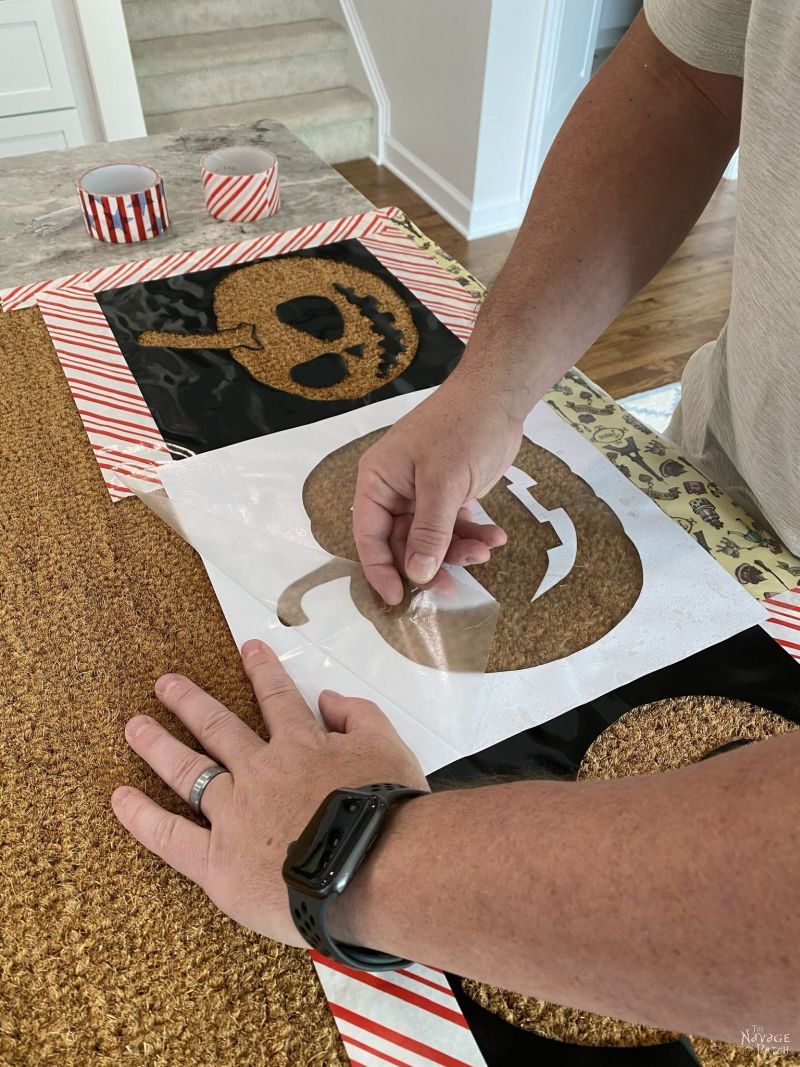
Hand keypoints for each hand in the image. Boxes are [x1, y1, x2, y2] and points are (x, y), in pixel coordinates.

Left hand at [111, 640, 427, 946]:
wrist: (373, 866)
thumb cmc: (387, 812)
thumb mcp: (390, 746)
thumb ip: (360, 715)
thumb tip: (330, 698)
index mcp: (302, 746)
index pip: (278, 698)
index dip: (263, 669)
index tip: (248, 647)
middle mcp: (260, 771)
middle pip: (218, 728)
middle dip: (190, 702)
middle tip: (166, 684)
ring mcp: (234, 814)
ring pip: (188, 771)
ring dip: (158, 745)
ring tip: (134, 726)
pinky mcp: (219, 862)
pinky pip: (171, 836)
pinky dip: (142, 817)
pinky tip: (119, 799)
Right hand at [353, 380, 522, 603]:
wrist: (498, 397)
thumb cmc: (461, 429)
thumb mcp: (443, 483)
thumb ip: (429, 532)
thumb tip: (416, 574)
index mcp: (378, 482)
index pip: (370, 537)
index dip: (381, 570)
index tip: (398, 599)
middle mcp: (395, 491)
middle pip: (403, 544)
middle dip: (430, 565)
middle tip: (453, 587)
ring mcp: (423, 493)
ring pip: (433, 540)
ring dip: (458, 551)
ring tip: (487, 551)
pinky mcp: (449, 494)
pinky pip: (454, 526)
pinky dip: (473, 534)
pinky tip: (496, 537)